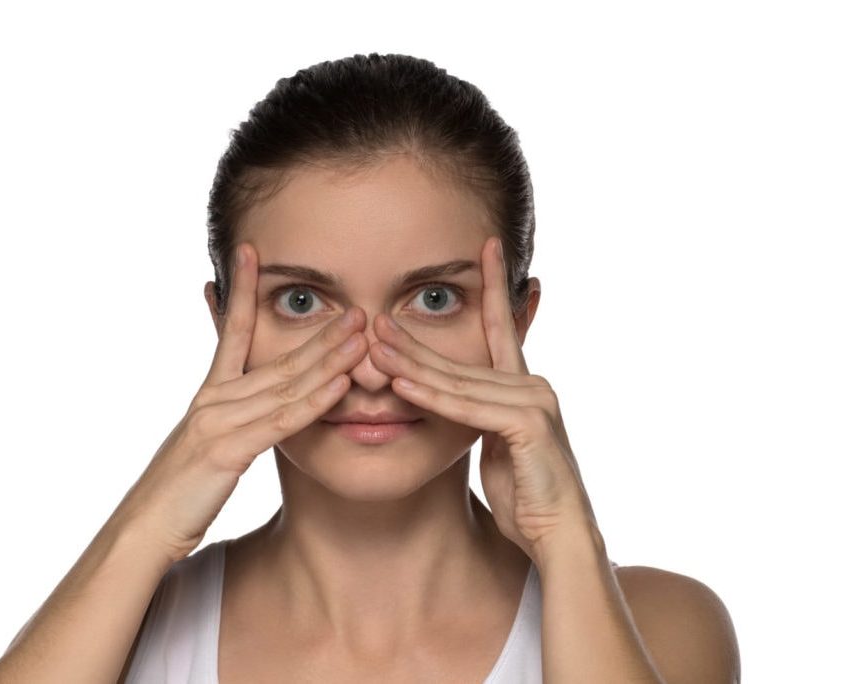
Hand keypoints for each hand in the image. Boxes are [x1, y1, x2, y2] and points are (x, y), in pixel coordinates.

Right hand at [111, 242, 369, 562]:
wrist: (142, 530)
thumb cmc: (176, 495)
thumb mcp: (203, 448)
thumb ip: (229, 424)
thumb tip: (248, 411)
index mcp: (208, 396)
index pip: (230, 332)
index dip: (242, 291)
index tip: (252, 254)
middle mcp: (213, 400)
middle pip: (276, 358)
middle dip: (320, 333)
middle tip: (354, 307)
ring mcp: (218, 422)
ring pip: (284, 385)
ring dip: (328, 360)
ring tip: (360, 335)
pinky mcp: (226, 451)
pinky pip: (279, 422)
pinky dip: (312, 403)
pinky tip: (339, 386)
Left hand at [367, 236, 598, 558]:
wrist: (558, 535)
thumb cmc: (527, 495)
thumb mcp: (495, 445)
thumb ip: (477, 414)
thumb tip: (451, 399)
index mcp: (524, 386)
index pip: (501, 327)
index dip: (492, 285)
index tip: (484, 246)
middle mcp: (532, 385)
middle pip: (461, 356)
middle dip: (414, 338)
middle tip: (375, 316)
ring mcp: (534, 401)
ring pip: (459, 380)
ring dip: (412, 364)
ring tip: (373, 342)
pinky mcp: (529, 424)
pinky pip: (467, 408)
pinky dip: (431, 397)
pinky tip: (400, 384)